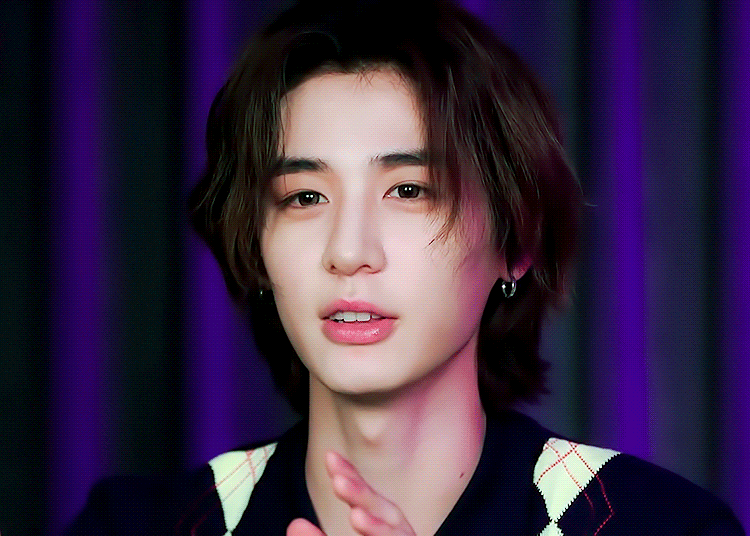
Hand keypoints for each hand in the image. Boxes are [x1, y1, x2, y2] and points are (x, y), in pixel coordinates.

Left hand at [287, 451, 415, 535]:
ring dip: (375, 521)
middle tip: (337, 477)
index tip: (330, 456)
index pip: (369, 503)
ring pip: (396, 532)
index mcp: (381, 532)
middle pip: (386, 512)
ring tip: (353, 512)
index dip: (352, 478)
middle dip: (362, 493)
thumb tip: (295, 523)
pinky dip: (379, 532)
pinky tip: (361, 519)